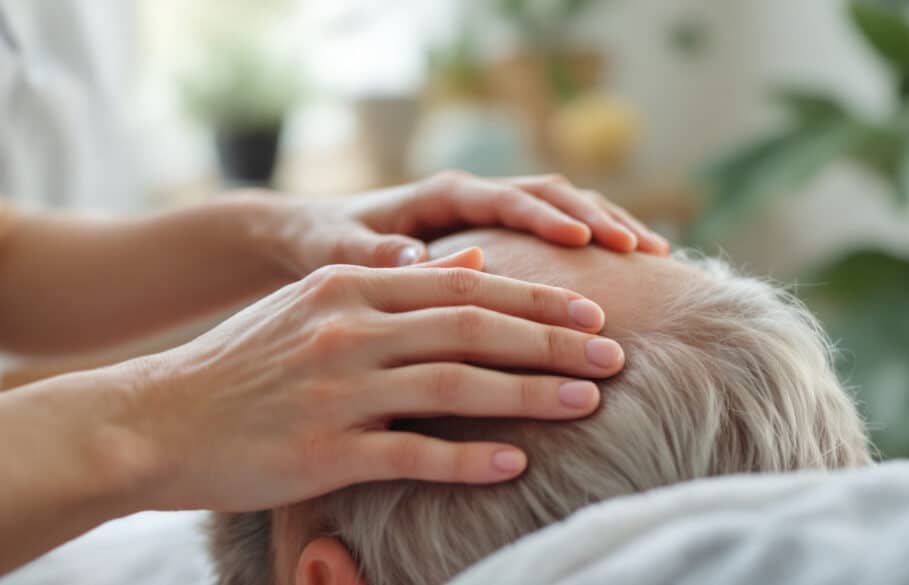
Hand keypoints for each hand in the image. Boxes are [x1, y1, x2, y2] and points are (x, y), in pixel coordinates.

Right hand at [125, 248, 623, 511]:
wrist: (155, 420)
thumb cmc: (242, 364)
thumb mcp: (312, 304)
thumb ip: (391, 281)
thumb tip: (473, 262)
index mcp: (349, 288)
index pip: (463, 286)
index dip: (534, 299)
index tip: (591, 310)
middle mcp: (348, 331)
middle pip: (472, 329)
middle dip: (552, 340)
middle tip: (614, 352)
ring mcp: (336, 391)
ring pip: (455, 386)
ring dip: (531, 394)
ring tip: (590, 401)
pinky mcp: (323, 452)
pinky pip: (411, 455)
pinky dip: (468, 458)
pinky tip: (516, 462)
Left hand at [258, 170, 669, 275]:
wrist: (317, 232)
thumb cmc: (326, 243)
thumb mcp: (337, 252)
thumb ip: (373, 254)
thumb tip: (416, 258)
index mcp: (442, 195)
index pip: (507, 200)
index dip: (549, 219)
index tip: (590, 242)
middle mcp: (473, 194)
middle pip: (550, 192)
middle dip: (598, 217)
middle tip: (641, 250)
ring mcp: (489, 209)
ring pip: (564, 203)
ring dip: (608, 223)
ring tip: (655, 253)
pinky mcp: (497, 230)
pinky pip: (557, 225)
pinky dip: (596, 239)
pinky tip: (632, 263)